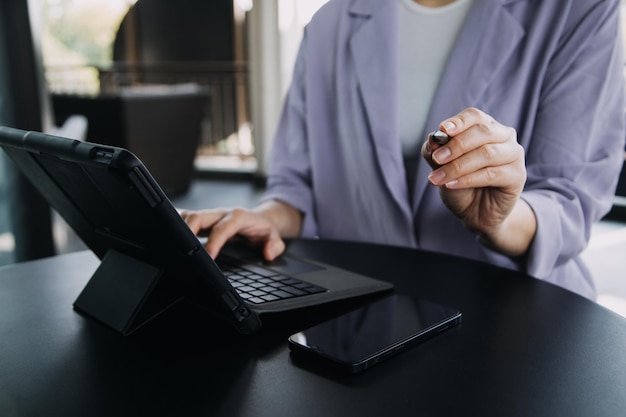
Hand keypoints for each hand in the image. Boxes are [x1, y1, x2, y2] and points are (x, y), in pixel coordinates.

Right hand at [179, 201, 300, 260]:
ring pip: (190, 216)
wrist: (261, 219)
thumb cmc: (264, 229)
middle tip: (182, 249)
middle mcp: (221, 213)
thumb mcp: (275, 237)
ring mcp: (211, 215)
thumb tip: (268, 253)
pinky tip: (168, 233)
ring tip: (171, 241)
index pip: (222, 229)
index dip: (213, 242)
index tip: (208, 256)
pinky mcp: (204, 219)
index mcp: (238, 217)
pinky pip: (186, 218)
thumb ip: (275, 245)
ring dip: (179, 226)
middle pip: (200, 217)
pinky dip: (176, 223)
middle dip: (188, 230)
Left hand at [421, 107, 534, 255]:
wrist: (475, 213)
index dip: (459, 122)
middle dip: (456, 146)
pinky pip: (491, 174)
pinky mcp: (518, 175)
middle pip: (482, 132)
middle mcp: (503, 136)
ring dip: (458, 166)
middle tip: (436, 159)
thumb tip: (433, 138)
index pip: (474, 116)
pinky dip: (468, 179)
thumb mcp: (441, 167)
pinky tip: (451, 185)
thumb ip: (435, 152)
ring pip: (486, 153)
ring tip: (437, 179)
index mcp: (486, 127)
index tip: (443, 130)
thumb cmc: (459, 184)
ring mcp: (514, 154)